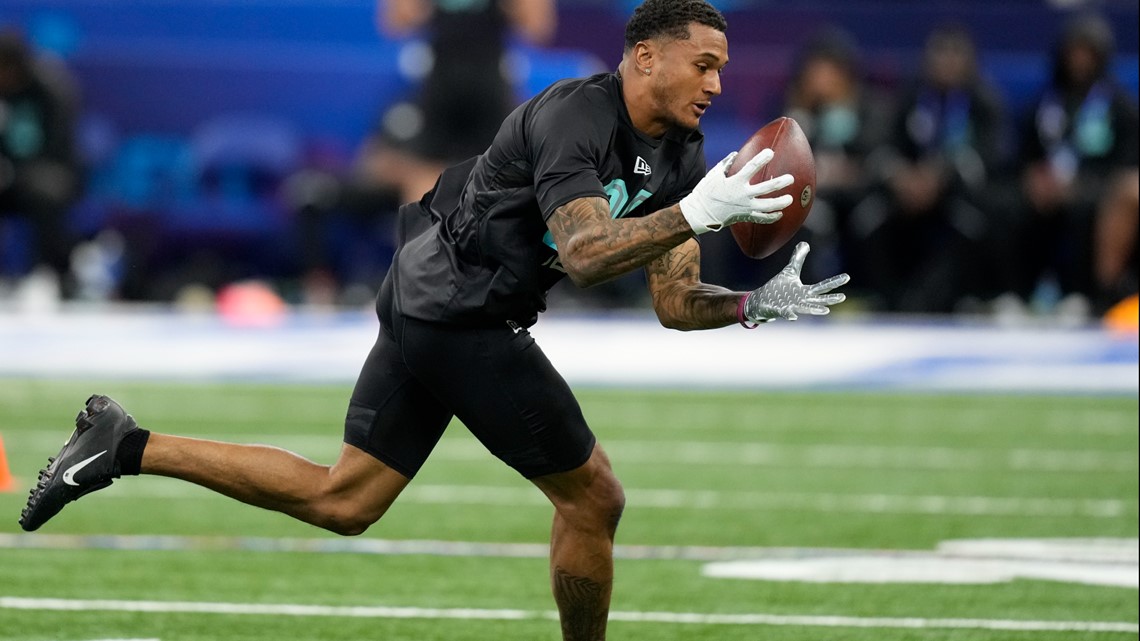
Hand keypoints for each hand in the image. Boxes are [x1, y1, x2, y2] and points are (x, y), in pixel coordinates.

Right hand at [679, 150, 793, 234]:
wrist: (700, 213)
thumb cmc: (705, 192)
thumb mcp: (713, 174)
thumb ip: (726, 163)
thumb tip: (735, 154)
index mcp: (735, 182)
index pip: (752, 167)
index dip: (762, 159)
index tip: (770, 152)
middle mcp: (742, 195)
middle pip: (766, 188)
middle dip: (780, 183)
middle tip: (790, 178)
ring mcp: (745, 207)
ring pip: (767, 206)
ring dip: (780, 203)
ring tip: (790, 199)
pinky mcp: (744, 216)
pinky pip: (761, 219)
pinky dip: (771, 217)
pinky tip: (779, 213)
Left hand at [743, 242, 849, 321]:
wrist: (762, 301)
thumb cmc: (779, 289)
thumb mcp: (790, 271)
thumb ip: (797, 259)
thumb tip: (805, 243)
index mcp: (805, 292)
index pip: (822, 286)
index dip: (834, 282)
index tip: (847, 277)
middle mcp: (801, 300)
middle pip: (818, 299)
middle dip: (830, 299)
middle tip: (843, 297)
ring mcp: (791, 306)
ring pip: (805, 309)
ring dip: (815, 310)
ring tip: (826, 311)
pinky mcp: (779, 310)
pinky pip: (785, 313)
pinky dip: (789, 314)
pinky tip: (793, 316)